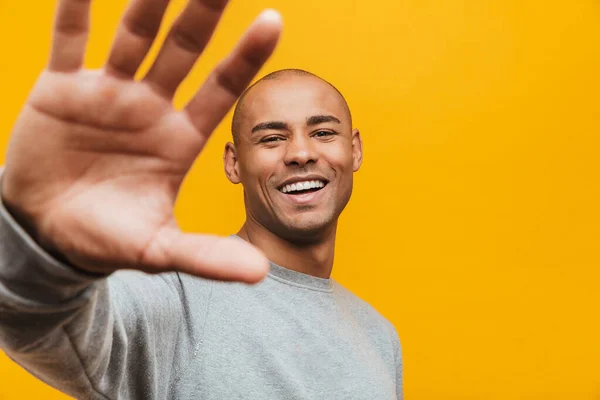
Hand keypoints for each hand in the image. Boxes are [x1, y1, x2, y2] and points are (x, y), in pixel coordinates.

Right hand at [1, 0, 281, 281]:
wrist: (47, 233)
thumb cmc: (108, 238)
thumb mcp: (159, 249)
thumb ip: (207, 256)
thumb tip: (261, 274)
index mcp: (179, 138)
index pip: (221, 88)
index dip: (245, 56)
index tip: (273, 19)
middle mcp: (149, 107)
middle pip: (183, 49)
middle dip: (202, 12)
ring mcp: (107, 93)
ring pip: (133, 35)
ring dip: (148, 1)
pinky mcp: (60, 89)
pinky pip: (69, 39)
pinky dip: (73, 8)